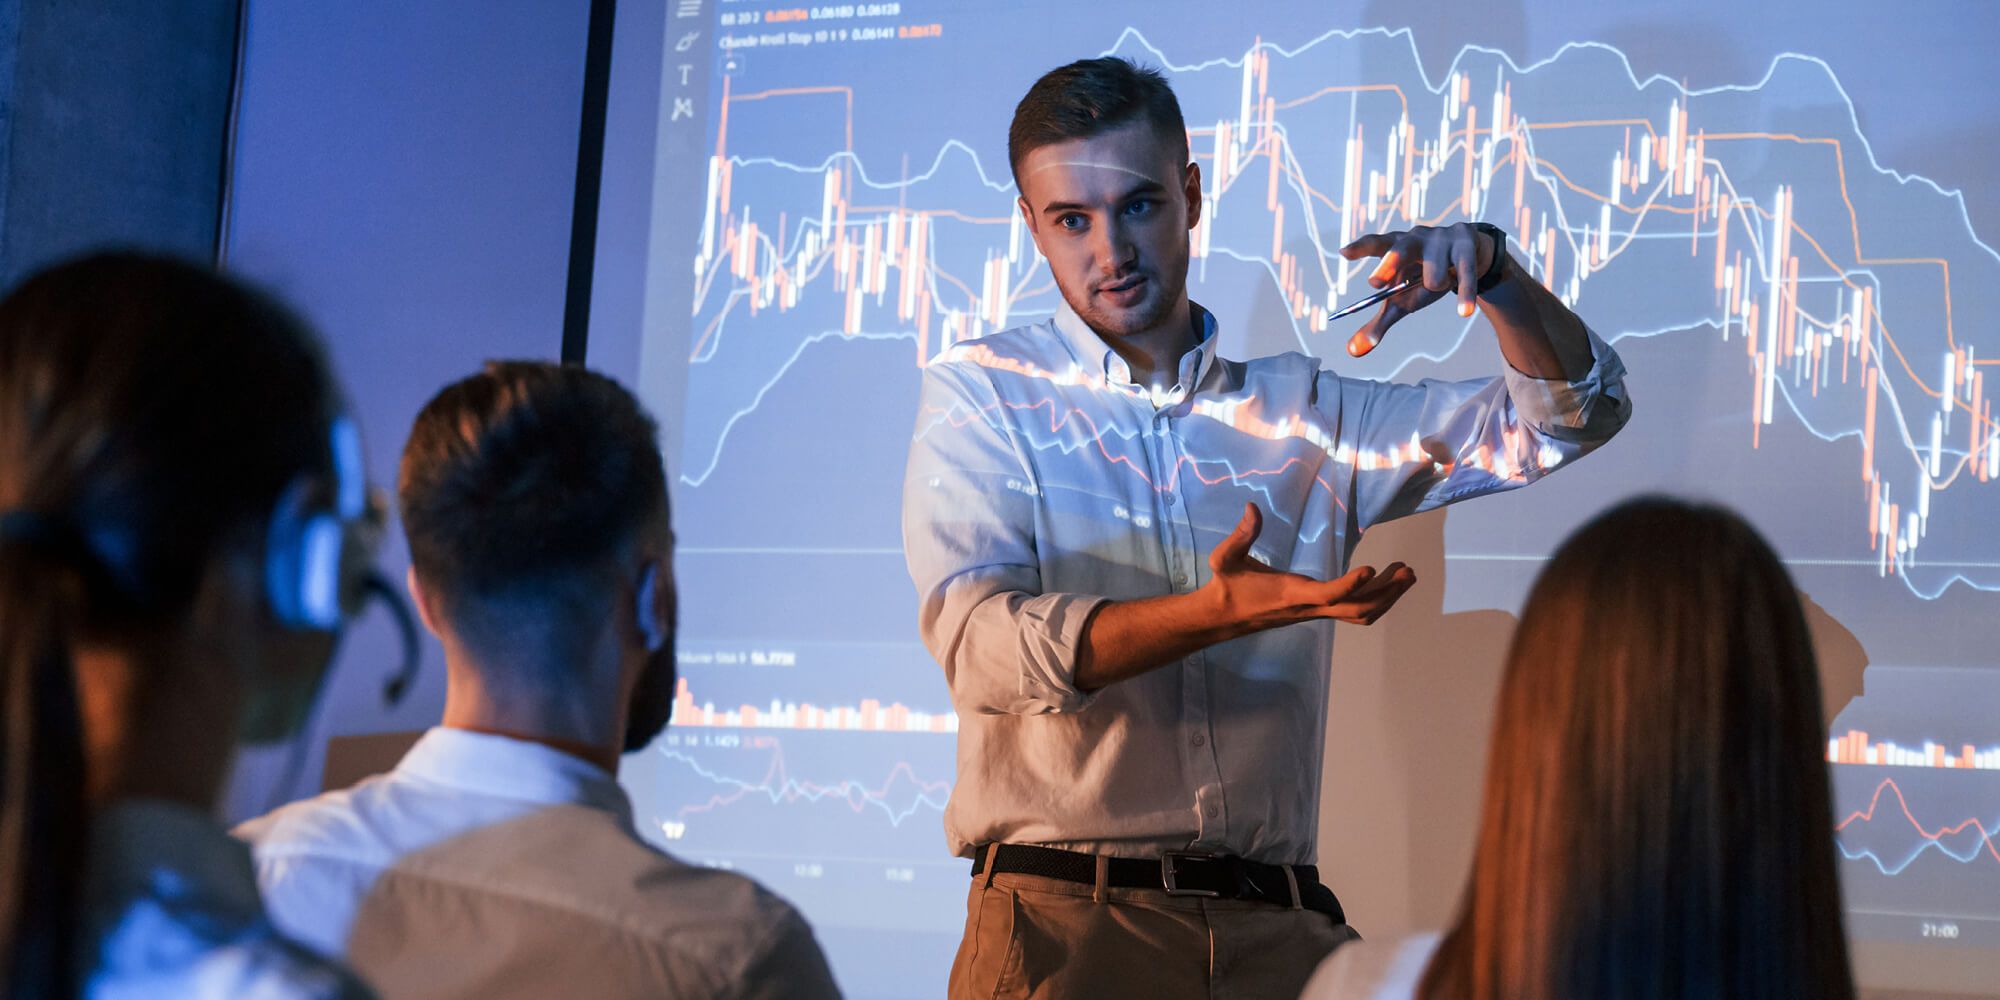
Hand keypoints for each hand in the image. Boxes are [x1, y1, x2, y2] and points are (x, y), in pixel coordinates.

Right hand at [1206, 503, 1416, 627]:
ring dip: (1387, 597)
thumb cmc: (1228, 585)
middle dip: (1386, 593)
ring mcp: (1316, 612)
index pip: (1327, 595)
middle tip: (1407, 570)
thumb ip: (1240, 535)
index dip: (1350, 585)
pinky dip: (1375, 600)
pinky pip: (1353, 611)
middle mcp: (1309, 607)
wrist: (1224, 617)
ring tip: (1406, 573)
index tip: (1372, 569)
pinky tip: (1384, 581)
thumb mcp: (1226, 558)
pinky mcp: (1317, 611)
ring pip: (1360, 614)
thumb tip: (1252, 508)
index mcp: (1291, 593)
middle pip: (1357, 610)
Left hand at [1337, 222, 1498, 356]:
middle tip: (1375, 282)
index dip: (1360, 248)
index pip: (1375, 244)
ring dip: (1436, 284)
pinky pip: (1464, 275)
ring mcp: (1441, 238)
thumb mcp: (1401, 299)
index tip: (1343, 253)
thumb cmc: (1423, 277)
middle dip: (1389, 263)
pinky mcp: (1466, 245)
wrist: (1469, 256)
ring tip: (1440, 282)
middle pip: (1401, 248)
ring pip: (1434, 274)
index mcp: (1395, 246)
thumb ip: (1378, 323)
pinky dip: (1464, 294)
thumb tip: (1352, 351)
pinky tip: (1464, 311)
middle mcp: (1416, 238)